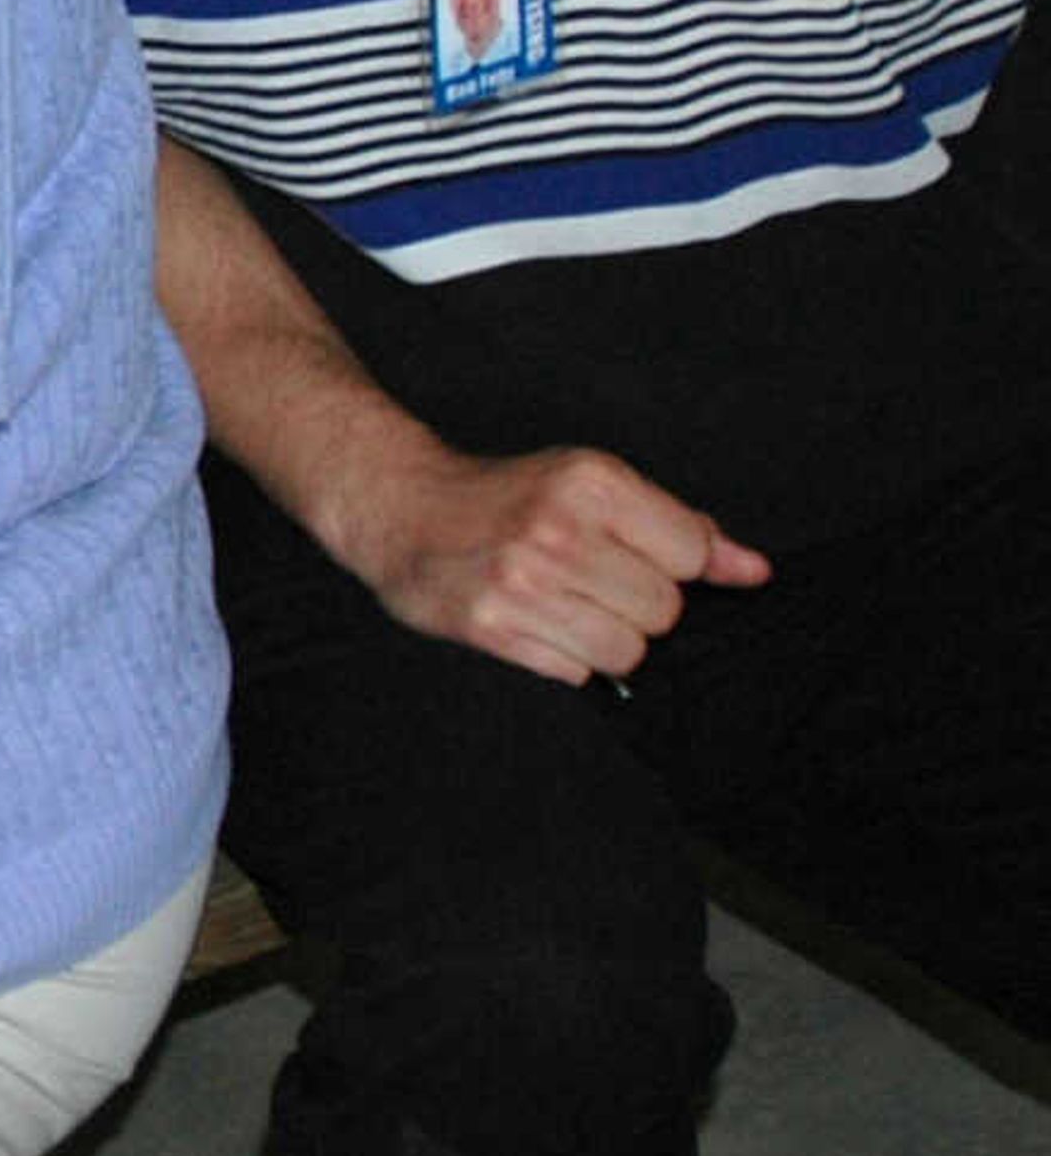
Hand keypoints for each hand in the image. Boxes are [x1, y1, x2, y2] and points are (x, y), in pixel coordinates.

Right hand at [328, 436, 774, 685]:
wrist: (400, 509)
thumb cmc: (506, 497)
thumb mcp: (591, 485)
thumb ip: (678, 527)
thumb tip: (755, 571)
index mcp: (590, 482)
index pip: (693, 554)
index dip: (674, 563)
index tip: (635, 554)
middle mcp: (556, 529)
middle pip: (664, 611)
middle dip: (638, 606)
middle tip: (590, 580)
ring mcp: (521, 582)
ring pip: (626, 652)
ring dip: (605, 640)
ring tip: (564, 606)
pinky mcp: (491, 628)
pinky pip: (575, 673)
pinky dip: (564, 658)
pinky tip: (532, 622)